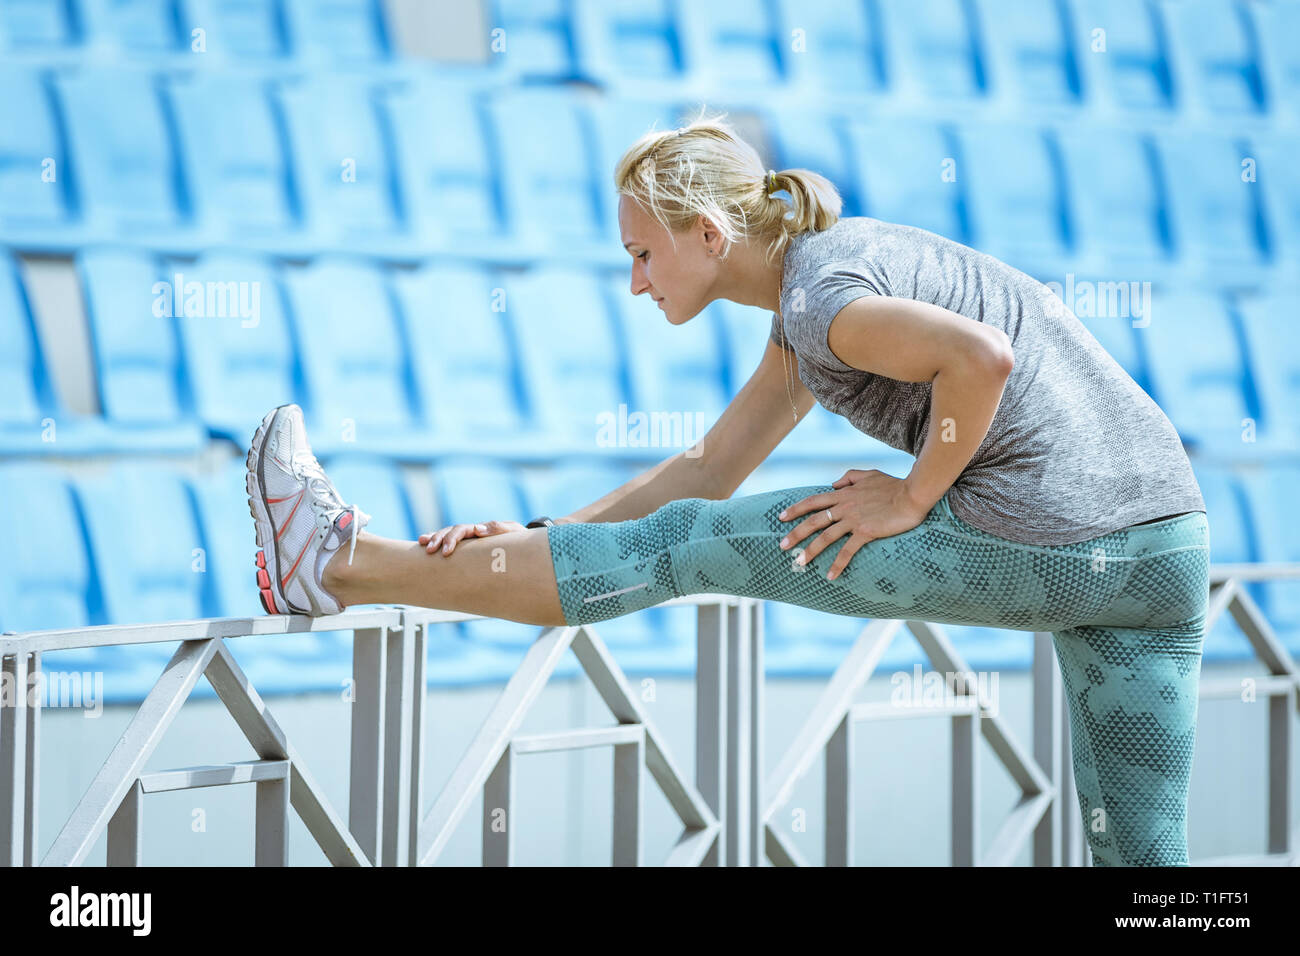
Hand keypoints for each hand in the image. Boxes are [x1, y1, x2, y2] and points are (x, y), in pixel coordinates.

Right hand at [419, 519, 525, 554]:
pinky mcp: (467, 549)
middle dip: (440, 539)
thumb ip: (500, 529)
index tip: (448, 550)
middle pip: (452, 531)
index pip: (464, 529)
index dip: (454, 538)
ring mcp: (469, 540)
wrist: (525, 548)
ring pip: (447, 535)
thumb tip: (478, 528)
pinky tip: (423, 546)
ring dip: (434, 538)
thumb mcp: (515, 534)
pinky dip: (436, 542)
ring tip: (422, 544)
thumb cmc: (521, 541)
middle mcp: (473, 532)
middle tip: (431, 550)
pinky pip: (449, 544)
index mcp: (483, 529)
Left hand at [776, 469, 931, 580]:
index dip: (796, 508)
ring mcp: (854, 519)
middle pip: (814, 520)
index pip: (813, 501)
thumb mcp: (868, 474)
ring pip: (826, 536)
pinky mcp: (866, 532)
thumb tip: (834, 483)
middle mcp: (845, 506)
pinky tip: (830, 575)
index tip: (781, 516)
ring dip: (811, 550)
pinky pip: (848, 551)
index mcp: (844, 494)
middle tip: (782, 545)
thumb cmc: (894, 485)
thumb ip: (849, 477)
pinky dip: (838, 564)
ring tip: (799, 562)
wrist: (912, 494)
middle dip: (796, 533)